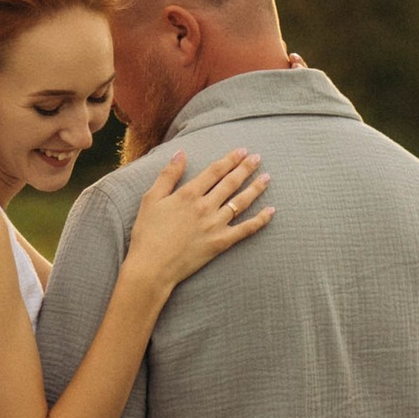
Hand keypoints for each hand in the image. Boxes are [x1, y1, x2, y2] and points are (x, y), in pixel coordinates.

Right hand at [123, 147, 270, 294]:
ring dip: (255, 189)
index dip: (230, 159)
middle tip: (258, 158)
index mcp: (189, 194)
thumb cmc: (147, 233)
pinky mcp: (221, 243)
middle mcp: (205, 206)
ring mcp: (215, 225)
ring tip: (267, 178)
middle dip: (246, 168)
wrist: (152, 267)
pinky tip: (271, 211)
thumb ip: (168, 175)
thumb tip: (180, 153)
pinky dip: (260, 220)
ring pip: (241, 202)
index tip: (241, 151)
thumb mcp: (151, 199)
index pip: (215, 171)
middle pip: (231, 183)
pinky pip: (245, 229)